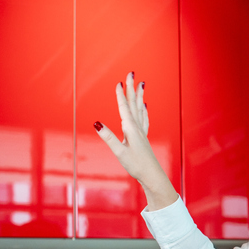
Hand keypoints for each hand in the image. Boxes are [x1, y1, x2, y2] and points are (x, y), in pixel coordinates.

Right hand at [94, 72, 177, 209]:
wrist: (151, 175)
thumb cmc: (136, 165)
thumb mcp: (119, 152)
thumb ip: (108, 137)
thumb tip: (96, 123)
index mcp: (130, 129)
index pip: (124, 108)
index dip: (121, 95)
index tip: (118, 82)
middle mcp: (137, 127)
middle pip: (133, 103)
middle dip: (131, 88)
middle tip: (131, 73)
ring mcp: (142, 132)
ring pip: (140, 108)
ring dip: (139, 95)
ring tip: (141, 84)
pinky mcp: (143, 137)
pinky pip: (144, 119)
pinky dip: (144, 110)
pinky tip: (145, 107)